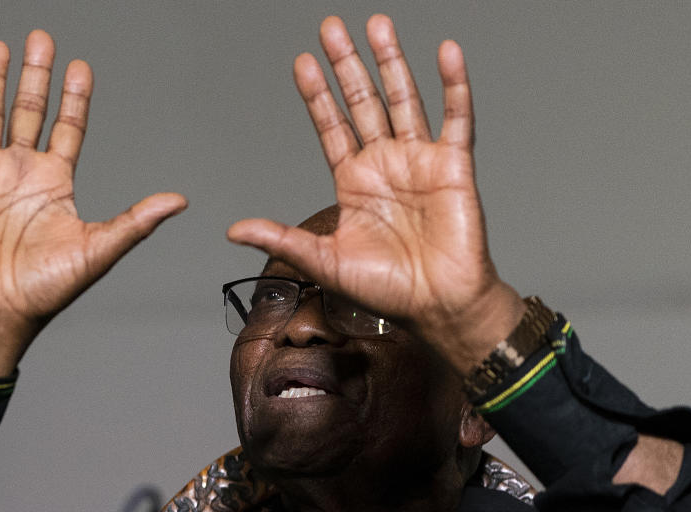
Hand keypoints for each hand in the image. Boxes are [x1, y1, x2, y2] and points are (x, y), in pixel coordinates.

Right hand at [0, 31, 186, 375]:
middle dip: (37, 76)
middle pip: (30, 111)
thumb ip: (135, 221)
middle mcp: (20, 172)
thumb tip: (179, 200)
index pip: (68, 128)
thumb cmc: (45, 290)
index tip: (81, 67)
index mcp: (55, 184)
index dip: (75, 99)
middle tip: (42, 39)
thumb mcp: (97, 250)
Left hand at [227, 16, 521, 372]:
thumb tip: (234, 230)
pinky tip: (445, 53)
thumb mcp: (324, 261)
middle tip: (331, 28)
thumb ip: (282, 238)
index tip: (303, 64)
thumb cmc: (387, 291)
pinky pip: (456, 118)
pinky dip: (454, 85)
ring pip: (404, 99)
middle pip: (362, 102)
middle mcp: (385, 165)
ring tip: (377, 25)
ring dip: (391, 62)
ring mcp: (419, 161)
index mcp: (354, 183)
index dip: (317, 96)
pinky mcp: (454, 165)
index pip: (331, 127)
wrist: (438, 305)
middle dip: (347, 65)